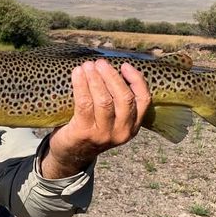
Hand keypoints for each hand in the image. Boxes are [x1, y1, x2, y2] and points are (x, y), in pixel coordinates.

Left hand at [41, 59, 150, 178]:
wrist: (71, 153)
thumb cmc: (92, 128)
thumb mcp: (112, 119)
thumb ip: (116, 100)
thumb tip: (111, 68)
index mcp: (133, 126)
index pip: (144, 100)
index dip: (136, 80)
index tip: (124, 66)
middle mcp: (122, 132)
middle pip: (124, 98)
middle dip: (112, 76)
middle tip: (100, 63)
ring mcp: (103, 134)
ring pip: (104, 100)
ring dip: (95, 79)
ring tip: (87, 66)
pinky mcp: (84, 133)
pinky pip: (84, 103)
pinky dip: (81, 85)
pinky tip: (77, 74)